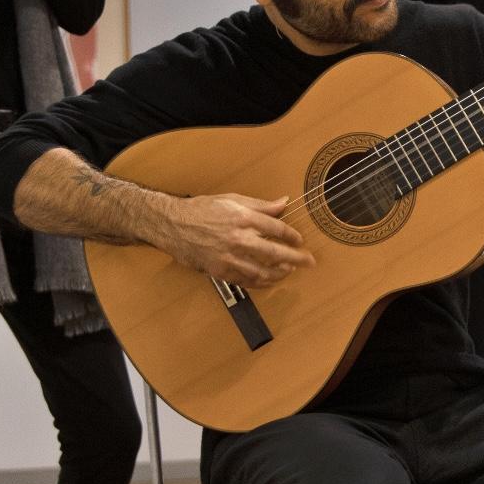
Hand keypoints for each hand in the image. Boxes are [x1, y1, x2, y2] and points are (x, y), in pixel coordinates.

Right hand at [157, 193, 313, 289]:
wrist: (173, 225)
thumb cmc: (201, 209)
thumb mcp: (231, 200)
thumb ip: (260, 205)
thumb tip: (284, 203)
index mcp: (243, 217)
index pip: (277, 228)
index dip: (292, 236)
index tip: (300, 241)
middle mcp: (238, 238)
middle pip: (275, 252)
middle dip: (296, 258)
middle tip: (309, 262)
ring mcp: (229, 257)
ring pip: (262, 271)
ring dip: (280, 273)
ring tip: (290, 271)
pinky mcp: (220, 271)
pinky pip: (246, 281)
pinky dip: (261, 283)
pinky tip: (270, 281)